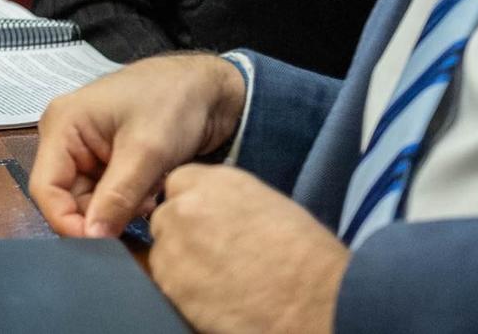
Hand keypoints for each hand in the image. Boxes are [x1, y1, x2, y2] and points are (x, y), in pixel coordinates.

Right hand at [29, 53, 245, 238]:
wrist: (208, 87)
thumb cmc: (174, 100)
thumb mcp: (147, 151)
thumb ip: (117, 197)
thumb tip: (93, 238)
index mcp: (63, 125)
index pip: (46, 188)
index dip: (66, 221)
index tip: (101, 244)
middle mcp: (67, 138)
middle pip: (67, 198)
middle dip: (102, 214)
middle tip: (141, 210)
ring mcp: (86, 149)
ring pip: (90, 201)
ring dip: (119, 209)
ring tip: (151, 196)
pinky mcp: (107, 160)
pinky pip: (107, 195)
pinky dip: (128, 201)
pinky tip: (151, 191)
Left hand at [150, 165, 346, 333]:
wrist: (315, 297)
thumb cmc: (304, 253)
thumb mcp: (264, 203)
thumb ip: (226, 200)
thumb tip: (212, 212)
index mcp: (213, 180)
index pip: (178, 185)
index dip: (192, 208)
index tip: (206, 225)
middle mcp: (186, 206)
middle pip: (165, 218)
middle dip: (181, 235)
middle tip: (212, 256)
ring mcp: (174, 246)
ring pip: (162, 252)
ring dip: (180, 264)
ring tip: (218, 279)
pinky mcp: (171, 285)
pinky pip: (164, 284)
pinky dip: (183, 291)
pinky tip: (214, 297)